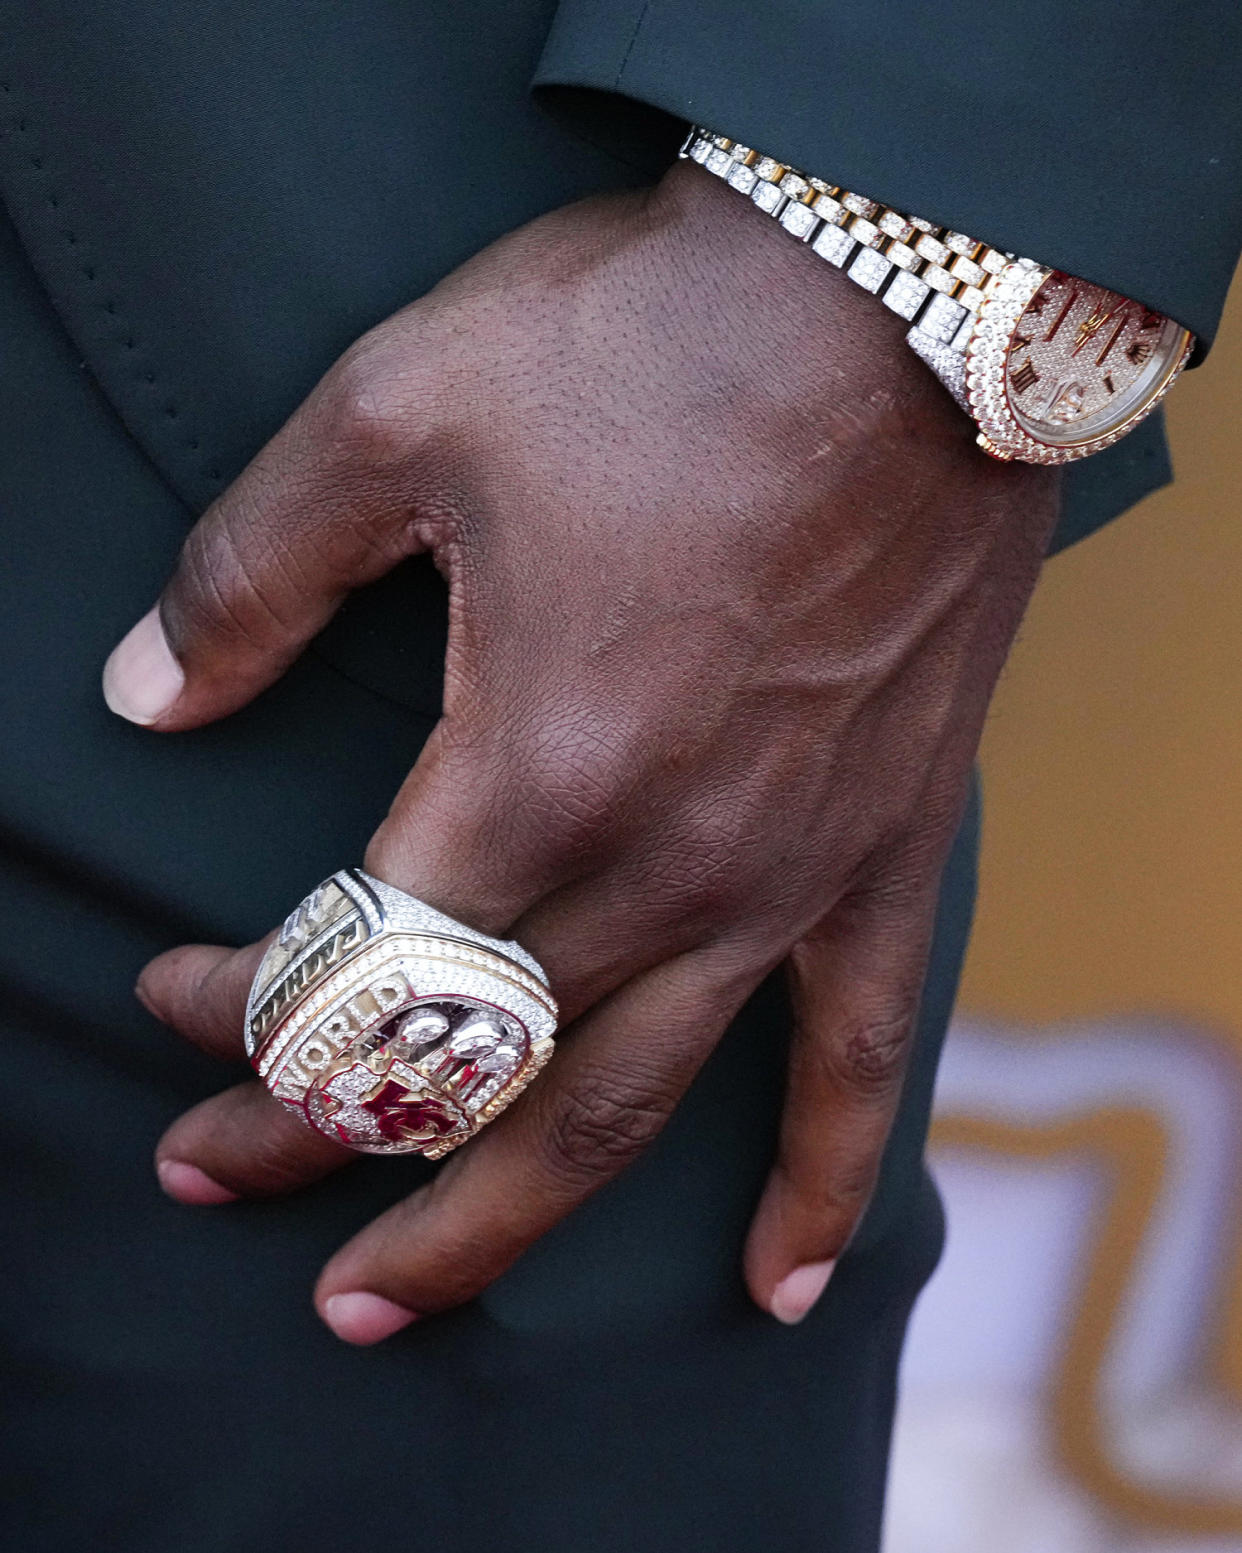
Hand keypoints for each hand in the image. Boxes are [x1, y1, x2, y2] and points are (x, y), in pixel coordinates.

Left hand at [113, 161, 1058, 1341]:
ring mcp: (782, 879)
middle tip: (212, 1189)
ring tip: (390, 1298)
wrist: (894, 299)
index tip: (171, 989)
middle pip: (459, 1072)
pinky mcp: (880, 853)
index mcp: (530, 773)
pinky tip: (778, 1285)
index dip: (234, 1010)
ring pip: (620, 1116)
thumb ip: (248, 575)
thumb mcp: (396, 415)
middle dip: (312, 1141)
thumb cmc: (649, 343)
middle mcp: (661, 868)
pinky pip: (859, 1060)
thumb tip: (142, 695)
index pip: (345, 965)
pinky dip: (816, 1184)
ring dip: (493, 1224)